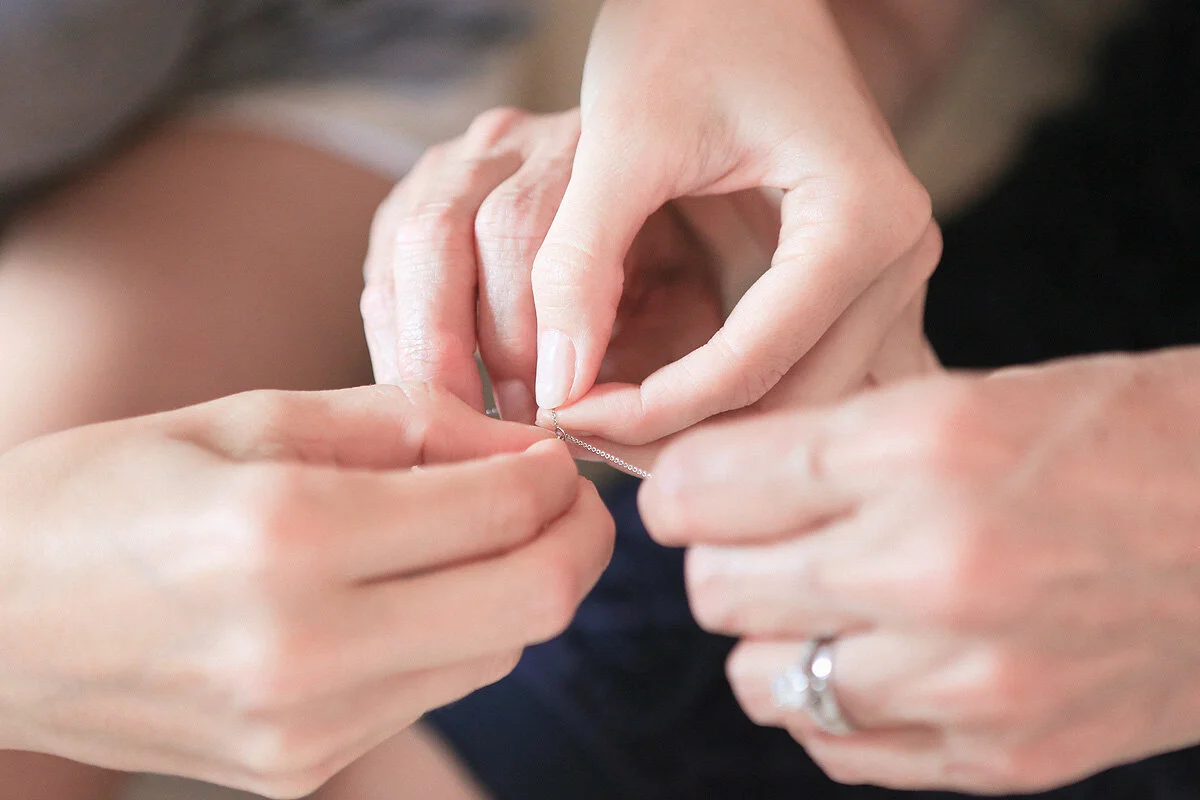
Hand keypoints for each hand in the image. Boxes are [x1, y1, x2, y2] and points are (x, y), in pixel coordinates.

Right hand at [0, 385, 611, 797]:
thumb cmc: (107, 492)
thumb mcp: (249, 417)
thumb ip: (405, 422)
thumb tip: (521, 447)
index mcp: (288, 537)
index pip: (502, 513)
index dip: (558, 476)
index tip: (556, 451)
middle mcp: (306, 650)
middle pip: (532, 606)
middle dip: (577, 540)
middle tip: (565, 494)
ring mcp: (306, 728)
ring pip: (496, 653)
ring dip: (519, 586)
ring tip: (486, 531)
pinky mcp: (300, 767)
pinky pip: (433, 692)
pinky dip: (459, 632)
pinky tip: (419, 589)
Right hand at [361, 109, 736, 467]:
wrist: (671, 208)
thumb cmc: (681, 270)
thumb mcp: (688, 297)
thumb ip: (652, 347)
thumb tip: (585, 419)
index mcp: (590, 142)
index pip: (528, 229)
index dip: (533, 326)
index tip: (554, 405)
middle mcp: (512, 139)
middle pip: (448, 231)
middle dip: (460, 343)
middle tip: (489, 423)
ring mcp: (455, 162)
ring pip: (407, 244)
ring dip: (423, 344)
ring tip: (455, 417)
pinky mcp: (415, 198)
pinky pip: (383, 266)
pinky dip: (396, 336)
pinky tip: (425, 392)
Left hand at [532, 0, 939, 445]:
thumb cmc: (689, 29)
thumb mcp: (622, 139)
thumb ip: (583, 261)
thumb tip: (555, 388)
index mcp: (865, 220)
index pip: (755, 363)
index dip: (652, 408)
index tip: (563, 414)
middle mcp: (898, 261)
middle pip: (792, 404)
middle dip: (681, 435)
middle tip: (578, 434)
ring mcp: (884, 279)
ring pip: (797, 403)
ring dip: (702, 428)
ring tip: (602, 421)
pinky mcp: (849, 284)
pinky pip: (794, 372)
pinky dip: (722, 398)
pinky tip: (645, 398)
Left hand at [640, 349, 1199, 792]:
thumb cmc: (1122, 438)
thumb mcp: (970, 399)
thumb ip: (832, 449)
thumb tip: (709, 491)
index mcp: (919, 447)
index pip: (703, 486)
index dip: (680, 485)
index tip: (693, 490)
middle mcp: (930, 567)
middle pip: (716, 588)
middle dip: (718, 559)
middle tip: (758, 539)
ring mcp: (966, 677)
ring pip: (757, 678)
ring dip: (769, 637)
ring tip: (821, 601)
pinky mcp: (999, 754)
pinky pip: (834, 745)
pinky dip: (829, 702)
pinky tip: (872, 658)